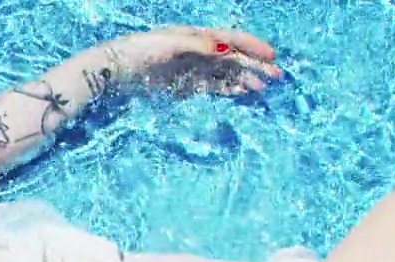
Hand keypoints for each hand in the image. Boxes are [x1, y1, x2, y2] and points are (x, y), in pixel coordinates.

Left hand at [103, 26, 283, 96]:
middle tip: (277, 77)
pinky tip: (243, 94)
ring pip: (227, 72)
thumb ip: (199, 46)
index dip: (253, 46)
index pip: (232, 39)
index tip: (272, 57)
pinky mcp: (186, 85)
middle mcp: (199, 50)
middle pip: (234, 57)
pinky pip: (214, 86)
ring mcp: (194, 68)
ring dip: (246, 78)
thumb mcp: (170, 44)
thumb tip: (226, 49)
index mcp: (197, 35)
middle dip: (256, 65)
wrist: (117, 70)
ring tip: (263, 88)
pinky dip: (230, 89)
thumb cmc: (141, 51)